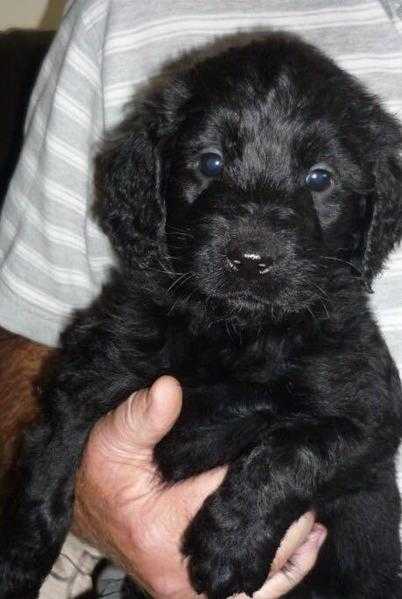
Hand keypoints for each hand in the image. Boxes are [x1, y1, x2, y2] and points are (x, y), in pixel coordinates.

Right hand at [73, 375, 325, 597]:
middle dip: (284, 503)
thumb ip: (140, 416)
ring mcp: (196, 590)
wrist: (87, 513)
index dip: (260, 465)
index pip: (233, 494)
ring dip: (294, 538)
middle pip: (257, 538)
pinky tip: (308, 544)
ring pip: (265, 571)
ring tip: (313, 508)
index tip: (282, 439)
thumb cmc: (100, 475)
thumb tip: (168, 388)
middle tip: (303, 469)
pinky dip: (286, 568)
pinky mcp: (201, 593)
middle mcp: (185, 573)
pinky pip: (256, 592)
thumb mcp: (111, 439)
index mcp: (165, 530)